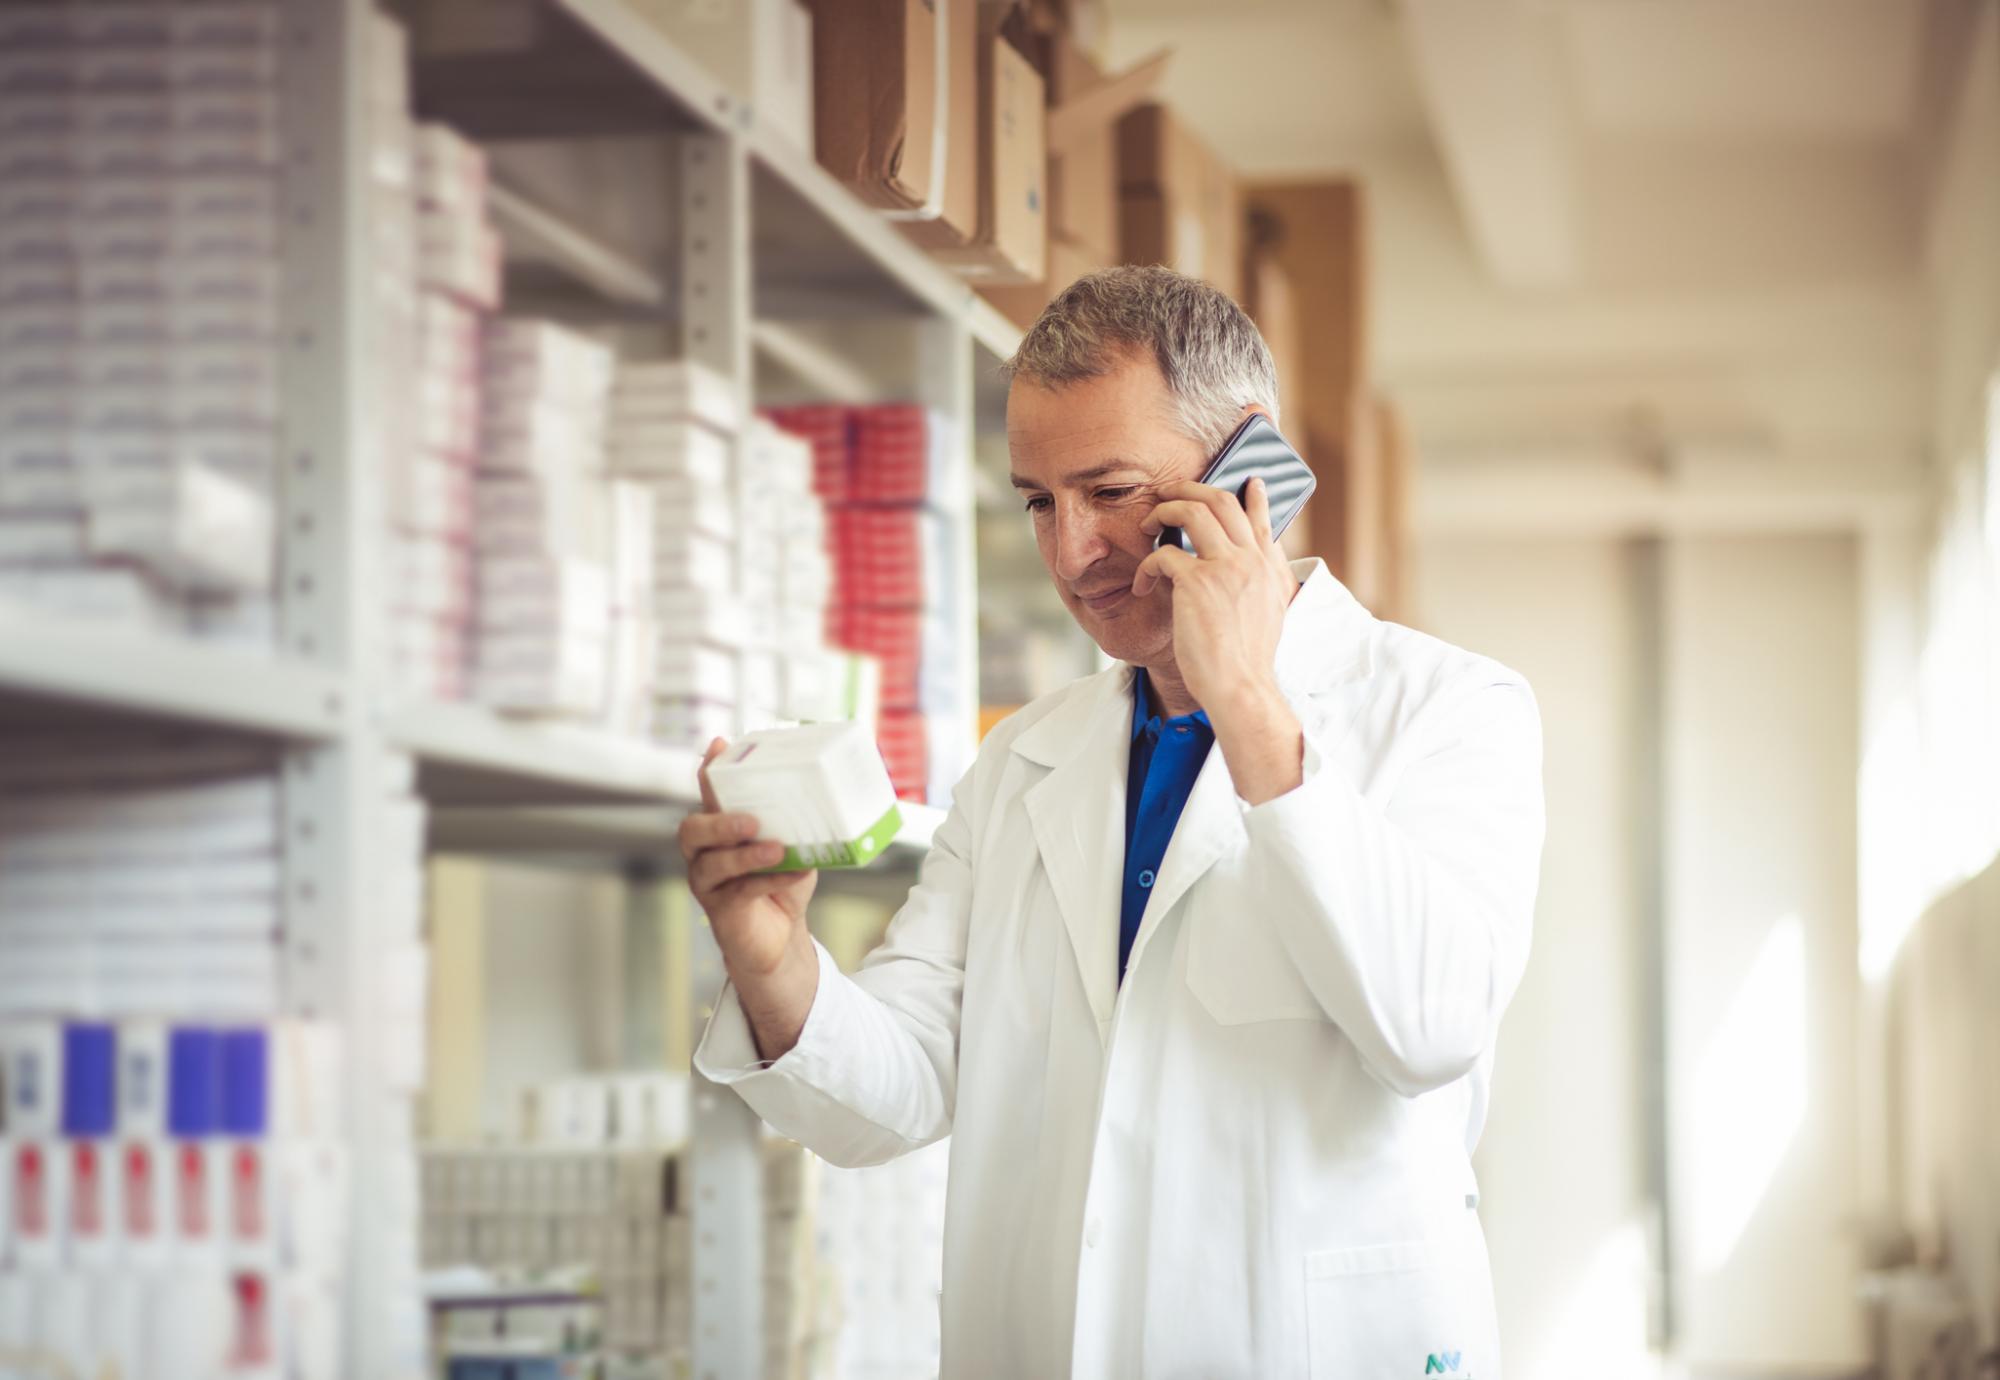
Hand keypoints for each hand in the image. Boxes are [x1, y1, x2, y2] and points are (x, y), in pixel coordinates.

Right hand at [680, 737, 818, 979]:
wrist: (780, 937)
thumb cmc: (781, 884)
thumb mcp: (790, 846)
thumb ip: (792, 823)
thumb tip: (824, 794)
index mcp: (718, 828)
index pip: (708, 794)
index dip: (709, 770)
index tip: (719, 745)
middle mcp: (704, 852)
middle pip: (692, 829)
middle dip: (719, 822)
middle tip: (751, 821)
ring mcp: (707, 881)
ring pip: (711, 862)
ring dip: (745, 855)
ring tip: (775, 850)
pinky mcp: (720, 908)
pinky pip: (740, 891)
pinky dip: (770, 880)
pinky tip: (794, 873)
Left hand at [1133, 476, 1297, 714]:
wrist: (1240, 686)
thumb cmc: (1246, 661)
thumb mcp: (1270, 615)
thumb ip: (1263, 584)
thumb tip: (1256, 564)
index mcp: (1271, 570)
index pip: (1264, 520)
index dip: (1256, 498)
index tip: (1250, 482)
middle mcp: (1252, 560)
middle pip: (1222, 502)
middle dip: (1190, 489)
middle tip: (1169, 491)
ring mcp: (1226, 567)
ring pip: (1193, 512)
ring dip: (1164, 511)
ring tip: (1148, 524)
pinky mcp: (1197, 581)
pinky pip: (1164, 554)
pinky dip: (1147, 566)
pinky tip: (1141, 584)